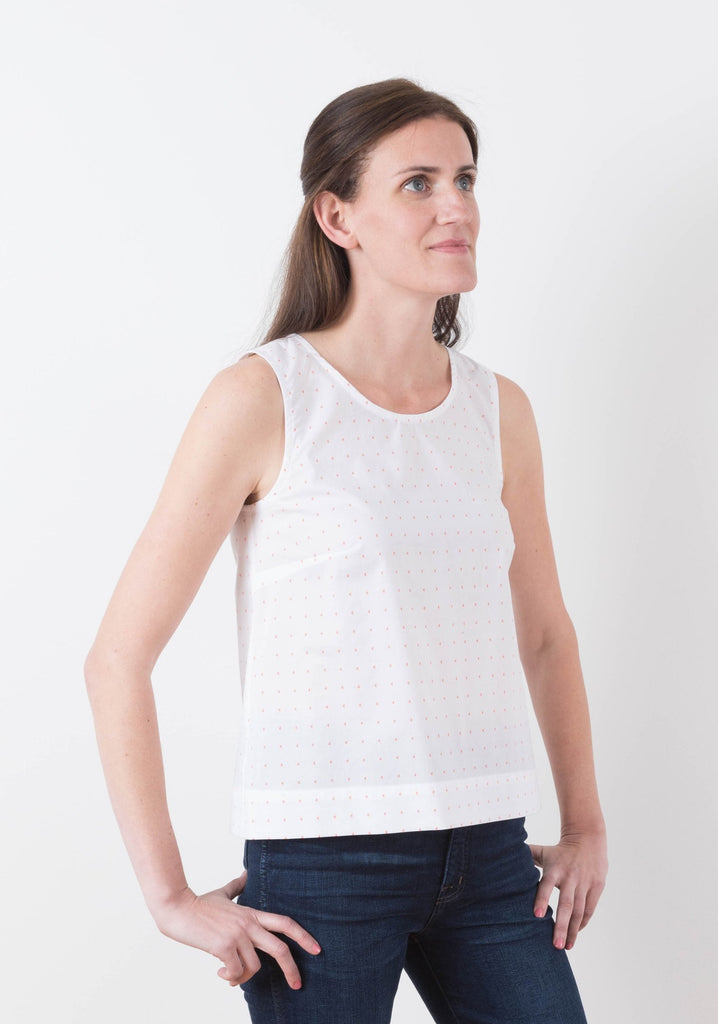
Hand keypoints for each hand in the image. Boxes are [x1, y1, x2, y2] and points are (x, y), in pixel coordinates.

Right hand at [153, 872, 321, 988]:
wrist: (177, 907)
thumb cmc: (198, 903)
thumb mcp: (223, 893)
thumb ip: (237, 885)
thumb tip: (246, 872)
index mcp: (252, 914)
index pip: (285, 923)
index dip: (304, 936)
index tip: (317, 949)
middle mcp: (248, 924)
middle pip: (280, 949)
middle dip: (292, 969)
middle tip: (297, 985)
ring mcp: (237, 935)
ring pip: (254, 968)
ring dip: (243, 978)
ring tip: (230, 975)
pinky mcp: (224, 946)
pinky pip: (236, 972)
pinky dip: (230, 978)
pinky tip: (220, 973)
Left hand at [529, 828, 607, 950]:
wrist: (588, 838)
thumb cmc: (560, 850)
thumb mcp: (543, 851)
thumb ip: (526, 857)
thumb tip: (502, 855)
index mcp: (555, 869)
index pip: (546, 885)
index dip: (541, 899)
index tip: (536, 916)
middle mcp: (570, 877)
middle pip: (566, 905)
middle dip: (561, 926)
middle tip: (556, 946)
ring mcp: (585, 883)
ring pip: (580, 911)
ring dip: (573, 931)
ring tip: (566, 947)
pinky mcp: (597, 886)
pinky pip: (589, 908)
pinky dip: (583, 922)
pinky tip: (576, 933)